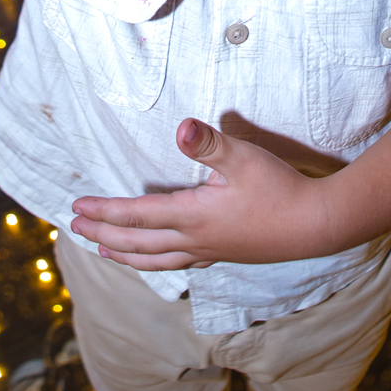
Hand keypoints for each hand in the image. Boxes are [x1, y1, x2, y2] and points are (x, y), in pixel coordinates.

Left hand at [70, 117, 325, 268]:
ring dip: (126, 254)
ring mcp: (210, 251)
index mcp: (193, 217)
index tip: (77, 208)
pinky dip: (156, 262)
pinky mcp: (225, 254)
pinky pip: (178, 263)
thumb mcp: (245, 158)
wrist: (315, 225)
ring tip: (105, 253)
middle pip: (138, 242)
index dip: (105, 212)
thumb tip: (182, 127)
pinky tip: (158, 259)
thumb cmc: (280, 188)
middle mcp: (195, 240)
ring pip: (156, 259)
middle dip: (104, 234)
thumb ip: (210, 143)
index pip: (137, 216)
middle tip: (75, 228)